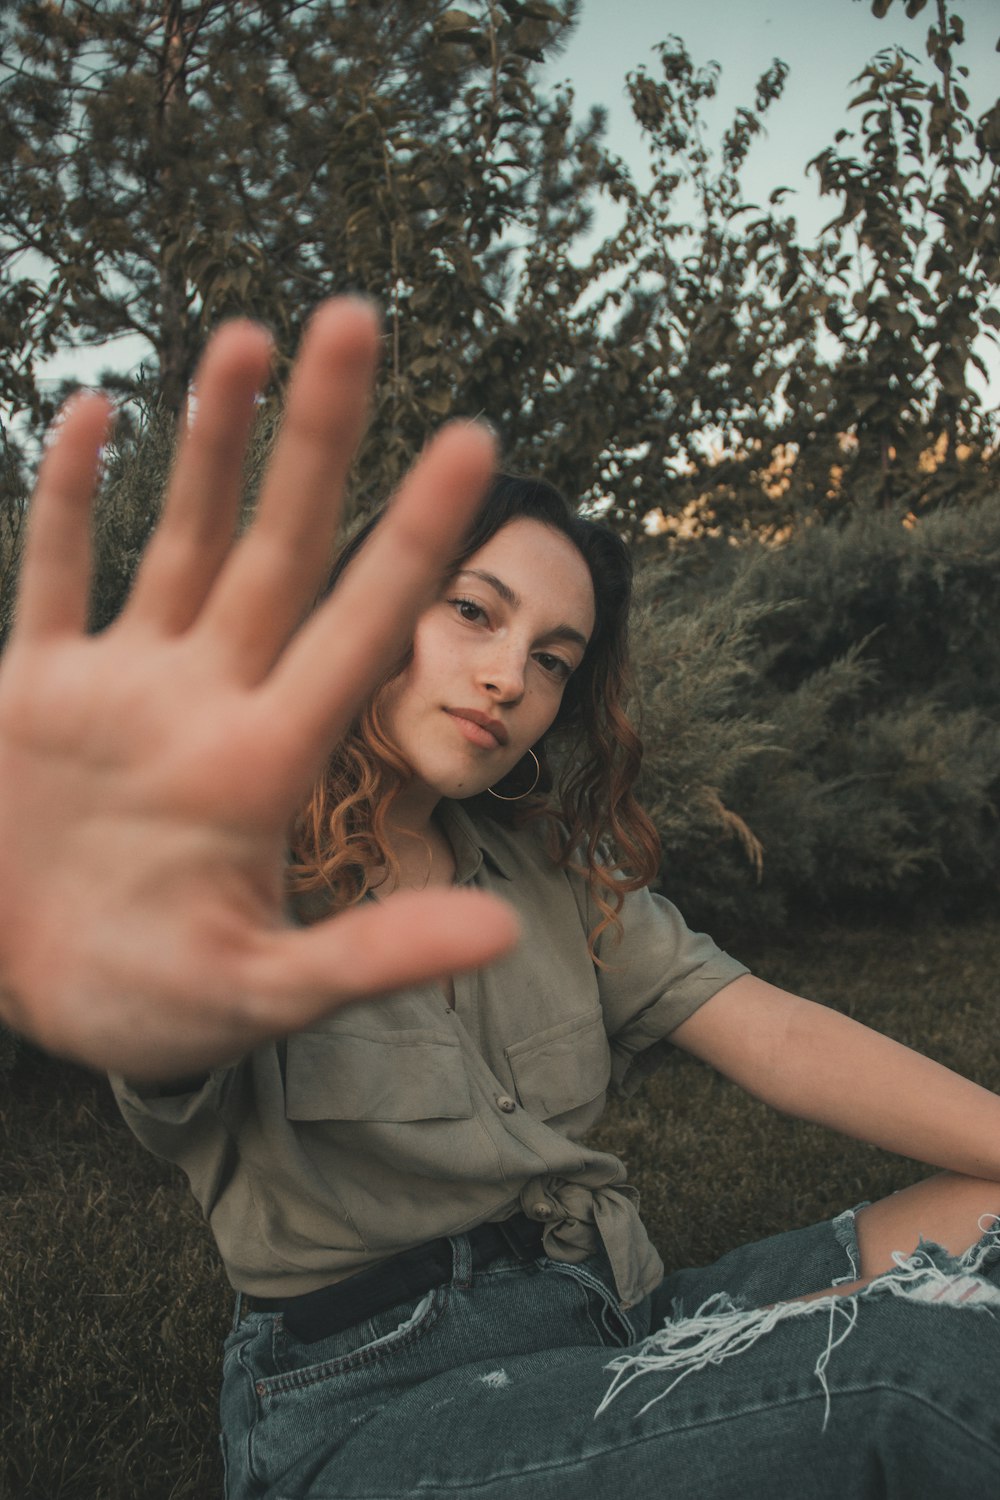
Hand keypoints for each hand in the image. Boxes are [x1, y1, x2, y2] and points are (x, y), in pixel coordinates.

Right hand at [0, 299, 517, 1078]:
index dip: (415, 535)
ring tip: (250, 336)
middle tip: (358, 316)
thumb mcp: (264, 994)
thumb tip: (505, 937)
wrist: (38, 1001)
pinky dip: (69, 499)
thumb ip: (371, 958)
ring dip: (209, 440)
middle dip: (318, 437)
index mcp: (267, 762)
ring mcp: (122, 688)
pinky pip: (53, 575)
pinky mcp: (33, 693)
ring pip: (178, 538)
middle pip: (279, 547)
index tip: (478, 441)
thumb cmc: (159, 1008)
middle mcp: (207, 700)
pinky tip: (99, 411)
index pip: (360, 625)